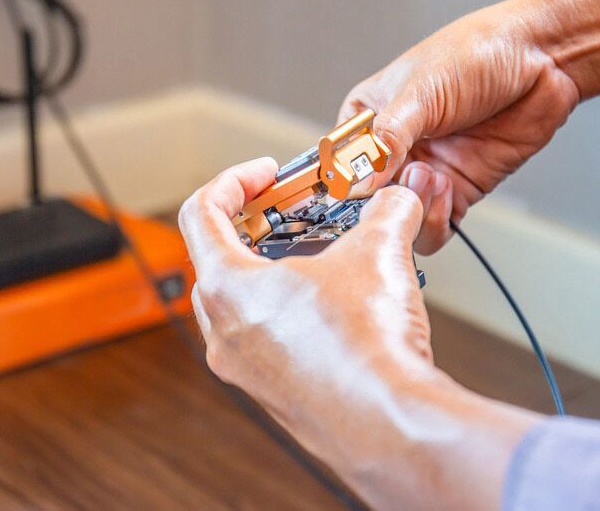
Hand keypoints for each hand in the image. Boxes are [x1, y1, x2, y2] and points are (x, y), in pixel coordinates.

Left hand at [178, 158, 535, 508]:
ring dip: (276, 275)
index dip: (233, 181)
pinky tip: (337, 310)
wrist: (390, 426)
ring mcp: (245, 370)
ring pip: (243, 306)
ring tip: (324, 261)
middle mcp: (224, 333)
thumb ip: (387, 211)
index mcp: (228, 288)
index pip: (201, 214)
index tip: (266, 173)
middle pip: (218, 260)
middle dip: (258, 228)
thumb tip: (398, 198)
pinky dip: (291, 316)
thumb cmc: (365, 348)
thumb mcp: (379, 252)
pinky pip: (267, 342)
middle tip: (295, 215)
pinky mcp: (272, 396)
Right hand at [339, 1, 579, 253]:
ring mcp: (424, 172)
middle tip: (398, 185)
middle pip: (365, 199)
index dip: (341, 181)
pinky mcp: (457, 191)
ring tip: (430, 179)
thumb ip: (390, 136)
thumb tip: (361, 179)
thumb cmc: (476, 53)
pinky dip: (435, 221)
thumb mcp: (422, 89)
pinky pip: (434, 226)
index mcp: (368, 117)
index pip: (337, 161)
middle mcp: (392, 149)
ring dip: (410, 209)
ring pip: (398, 217)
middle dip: (380, 199)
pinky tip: (447, 191)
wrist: (542, 58)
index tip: (353, 187)